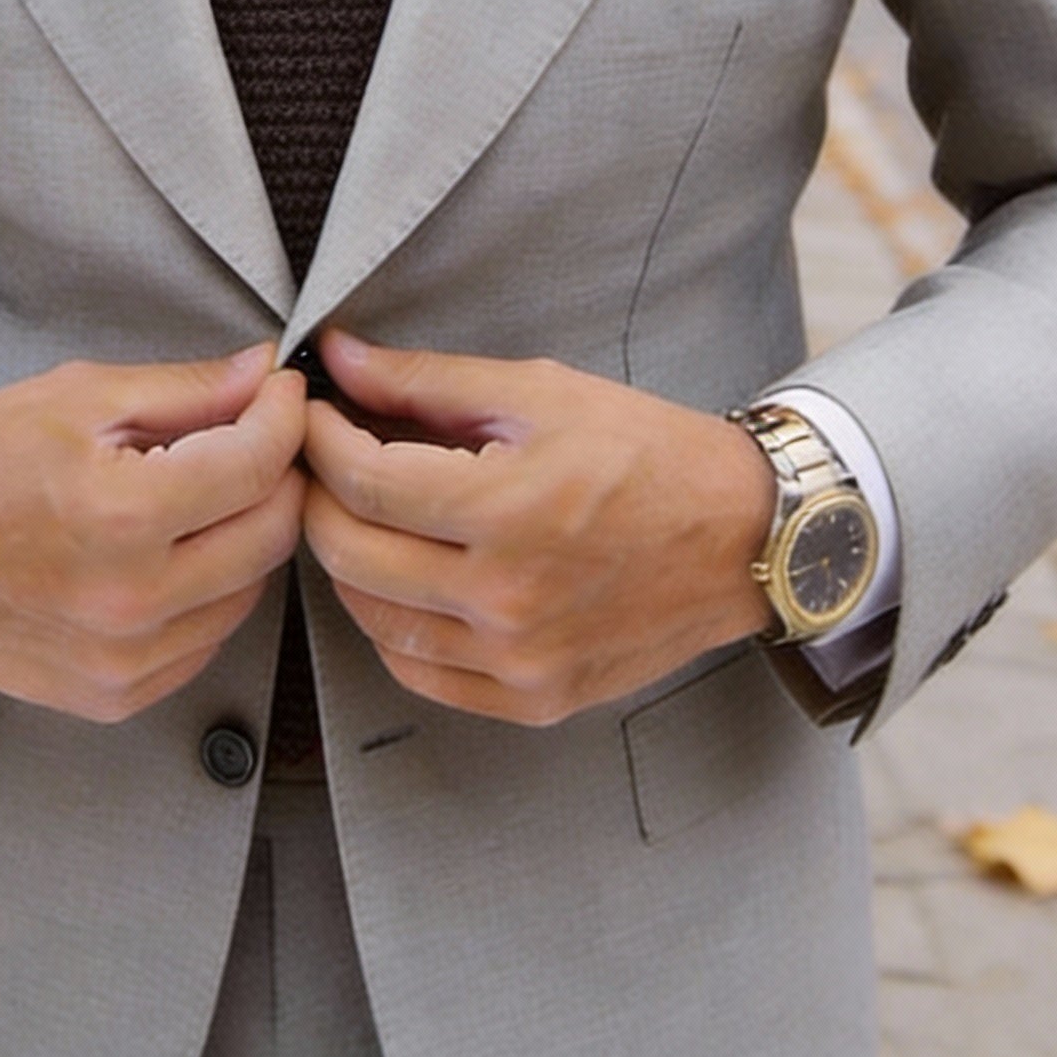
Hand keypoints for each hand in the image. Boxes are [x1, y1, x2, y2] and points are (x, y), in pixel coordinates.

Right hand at [0, 345, 306, 722]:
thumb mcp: (83, 396)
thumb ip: (188, 389)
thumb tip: (264, 373)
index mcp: (119, 515)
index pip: (256, 465)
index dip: (283, 417)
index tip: (280, 394)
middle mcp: (128, 600)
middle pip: (270, 533)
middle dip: (277, 474)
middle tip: (254, 436)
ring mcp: (122, 661)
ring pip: (248, 590)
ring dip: (245, 534)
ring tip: (203, 492)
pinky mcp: (114, 695)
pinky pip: (206, 639)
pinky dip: (209, 591)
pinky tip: (172, 551)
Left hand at [302, 333, 776, 726]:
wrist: (744, 536)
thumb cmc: (648, 453)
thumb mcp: (539, 391)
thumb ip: (426, 380)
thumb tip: (338, 357)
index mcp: (507, 510)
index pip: (362, 480)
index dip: (318, 439)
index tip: (312, 412)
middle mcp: (506, 598)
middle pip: (350, 554)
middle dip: (317, 497)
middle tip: (322, 460)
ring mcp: (518, 660)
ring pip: (373, 619)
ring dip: (348, 561)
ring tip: (362, 513)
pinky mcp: (533, 699)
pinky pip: (419, 672)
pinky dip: (392, 625)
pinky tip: (404, 578)